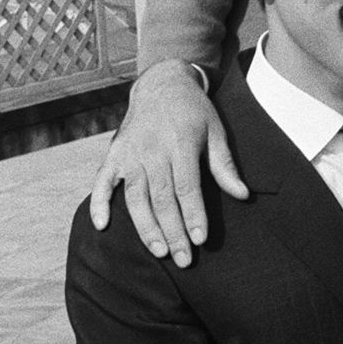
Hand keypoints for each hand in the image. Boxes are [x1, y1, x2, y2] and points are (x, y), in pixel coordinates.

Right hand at [88, 60, 247, 264]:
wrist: (162, 84)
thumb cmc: (194, 112)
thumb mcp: (216, 132)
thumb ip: (225, 165)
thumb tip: (243, 196)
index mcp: (180, 144)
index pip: (187, 188)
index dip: (193, 216)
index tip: (200, 240)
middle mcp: (152, 151)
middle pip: (162, 199)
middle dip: (173, 232)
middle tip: (183, 259)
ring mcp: (130, 153)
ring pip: (135, 197)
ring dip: (145, 227)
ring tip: (159, 251)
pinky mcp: (114, 155)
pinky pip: (102, 182)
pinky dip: (99, 203)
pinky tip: (103, 226)